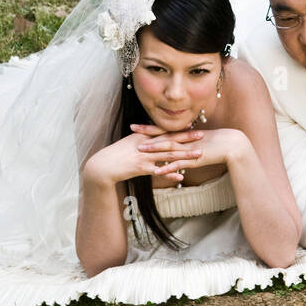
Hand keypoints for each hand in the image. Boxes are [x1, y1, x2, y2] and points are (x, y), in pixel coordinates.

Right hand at [85, 127, 204, 186]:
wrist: (103, 165)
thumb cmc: (116, 154)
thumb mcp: (130, 143)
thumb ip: (144, 141)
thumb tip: (155, 140)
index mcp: (144, 137)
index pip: (165, 132)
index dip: (179, 131)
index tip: (194, 128)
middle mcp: (146, 144)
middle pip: (170, 140)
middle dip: (187, 138)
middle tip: (202, 136)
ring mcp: (144, 156)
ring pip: (168, 155)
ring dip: (184, 155)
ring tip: (198, 155)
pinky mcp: (140, 168)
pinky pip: (158, 171)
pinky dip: (169, 174)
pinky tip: (180, 177)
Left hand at [132, 123, 248, 169]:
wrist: (232, 144)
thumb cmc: (217, 143)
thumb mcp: (199, 142)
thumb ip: (187, 143)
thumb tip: (178, 145)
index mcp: (184, 135)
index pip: (163, 130)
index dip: (148, 128)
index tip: (135, 126)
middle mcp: (185, 140)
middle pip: (162, 137)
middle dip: (146, 135)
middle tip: (130, 132)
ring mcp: (189, 149)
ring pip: (168, 149)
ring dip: (154, 150)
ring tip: (139, 151)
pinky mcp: (195, 159)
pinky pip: (179, 164)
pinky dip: (168, 167)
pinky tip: (158, 171)